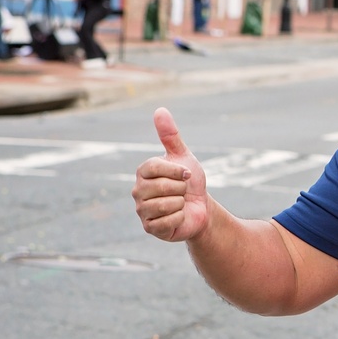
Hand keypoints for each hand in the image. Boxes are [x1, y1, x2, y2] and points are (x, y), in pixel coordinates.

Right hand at [132, 108, 209, 241]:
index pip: (155, 167)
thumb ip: (170, 135)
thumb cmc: (189, 182)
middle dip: (181, 189)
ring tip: (180, 203)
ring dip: (181, 204)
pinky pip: (168, 221)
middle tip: (182, 191)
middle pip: (162, 187)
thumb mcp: (183, 156)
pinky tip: (179, 216)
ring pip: (165, 205)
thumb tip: (160, 110)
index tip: (188, 174)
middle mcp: (137, 191)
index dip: (177, 171)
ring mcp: (141, 210)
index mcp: (143, 172)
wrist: (200, 207)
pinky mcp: (149, 228)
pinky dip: (180, 218)